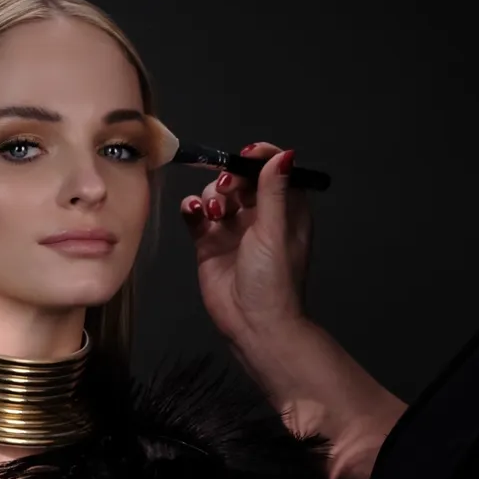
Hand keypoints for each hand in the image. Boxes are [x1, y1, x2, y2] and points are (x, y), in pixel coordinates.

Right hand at [180, 143, 311, 343]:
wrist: (252, 325)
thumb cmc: (273, 278)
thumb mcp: (275, 230)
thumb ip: (273, 191)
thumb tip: (285, 153)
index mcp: (286, 210)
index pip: (273, 170)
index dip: (260, 158)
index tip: (245, 155)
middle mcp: (260, 214)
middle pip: (241, 178)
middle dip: (230, 177)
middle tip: (226, 190)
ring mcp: (232, 227)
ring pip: (217, 194)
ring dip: (211, 195)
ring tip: (214, 214)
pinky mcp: (208, 241)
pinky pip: (197, 214)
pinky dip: (192, 208)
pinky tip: (193, 213)